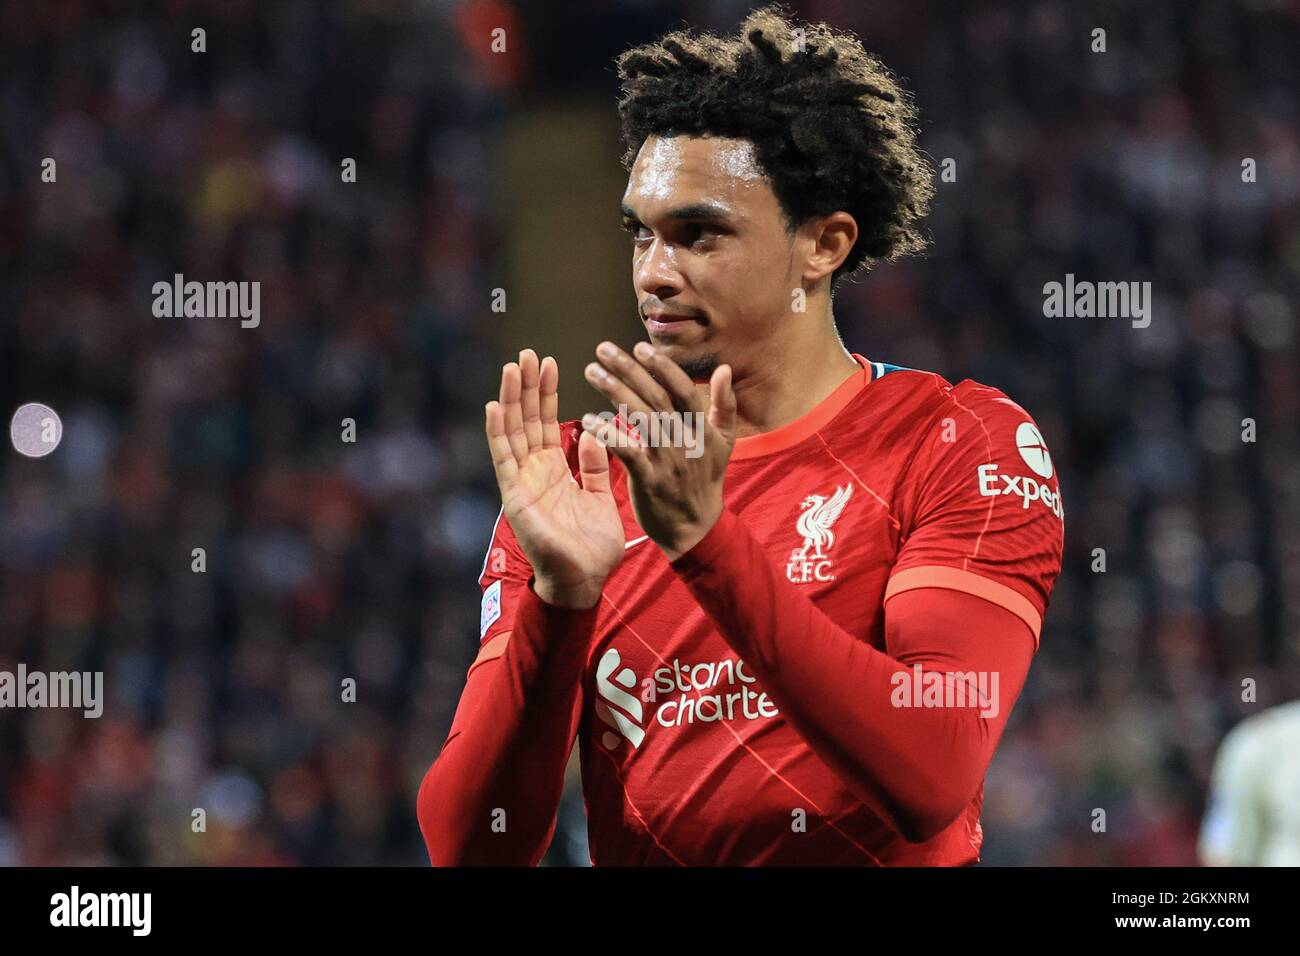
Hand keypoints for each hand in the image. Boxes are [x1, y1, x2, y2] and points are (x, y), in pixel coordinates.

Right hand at [486, 349, 624, 607]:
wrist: (584, 581)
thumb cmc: (593, 547)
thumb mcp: (601, 497)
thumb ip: (596, 467)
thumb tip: (593, 434)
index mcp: (555, 471)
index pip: (547, 423)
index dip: (547, 394)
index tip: (550, 362)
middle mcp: (534, 472)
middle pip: (527, 421)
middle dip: (527, 387)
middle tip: (527, 352)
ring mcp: (522, 483)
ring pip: (513, 432)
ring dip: (511, 399)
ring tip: (512, 367)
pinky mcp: (515, 496)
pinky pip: (504, 459)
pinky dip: (497, 432)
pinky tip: (494, 405)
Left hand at [581, 341, 736, 560]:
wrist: (695, 528)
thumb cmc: (705, 481)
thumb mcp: (723, 443)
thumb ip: (724, 405)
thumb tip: (724, 369)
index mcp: (703, 430)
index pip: (682, 391)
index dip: (662, 368)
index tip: (639, 348)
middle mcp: (686, 442)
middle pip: (656, 399)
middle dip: (629, 370)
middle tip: (603, 349)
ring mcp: (668, 462)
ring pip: (640, 420)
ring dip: (614, 393)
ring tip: (592, 372)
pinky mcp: (649, 481)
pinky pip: (627, 453)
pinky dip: (609, 435)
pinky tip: (589, 420)